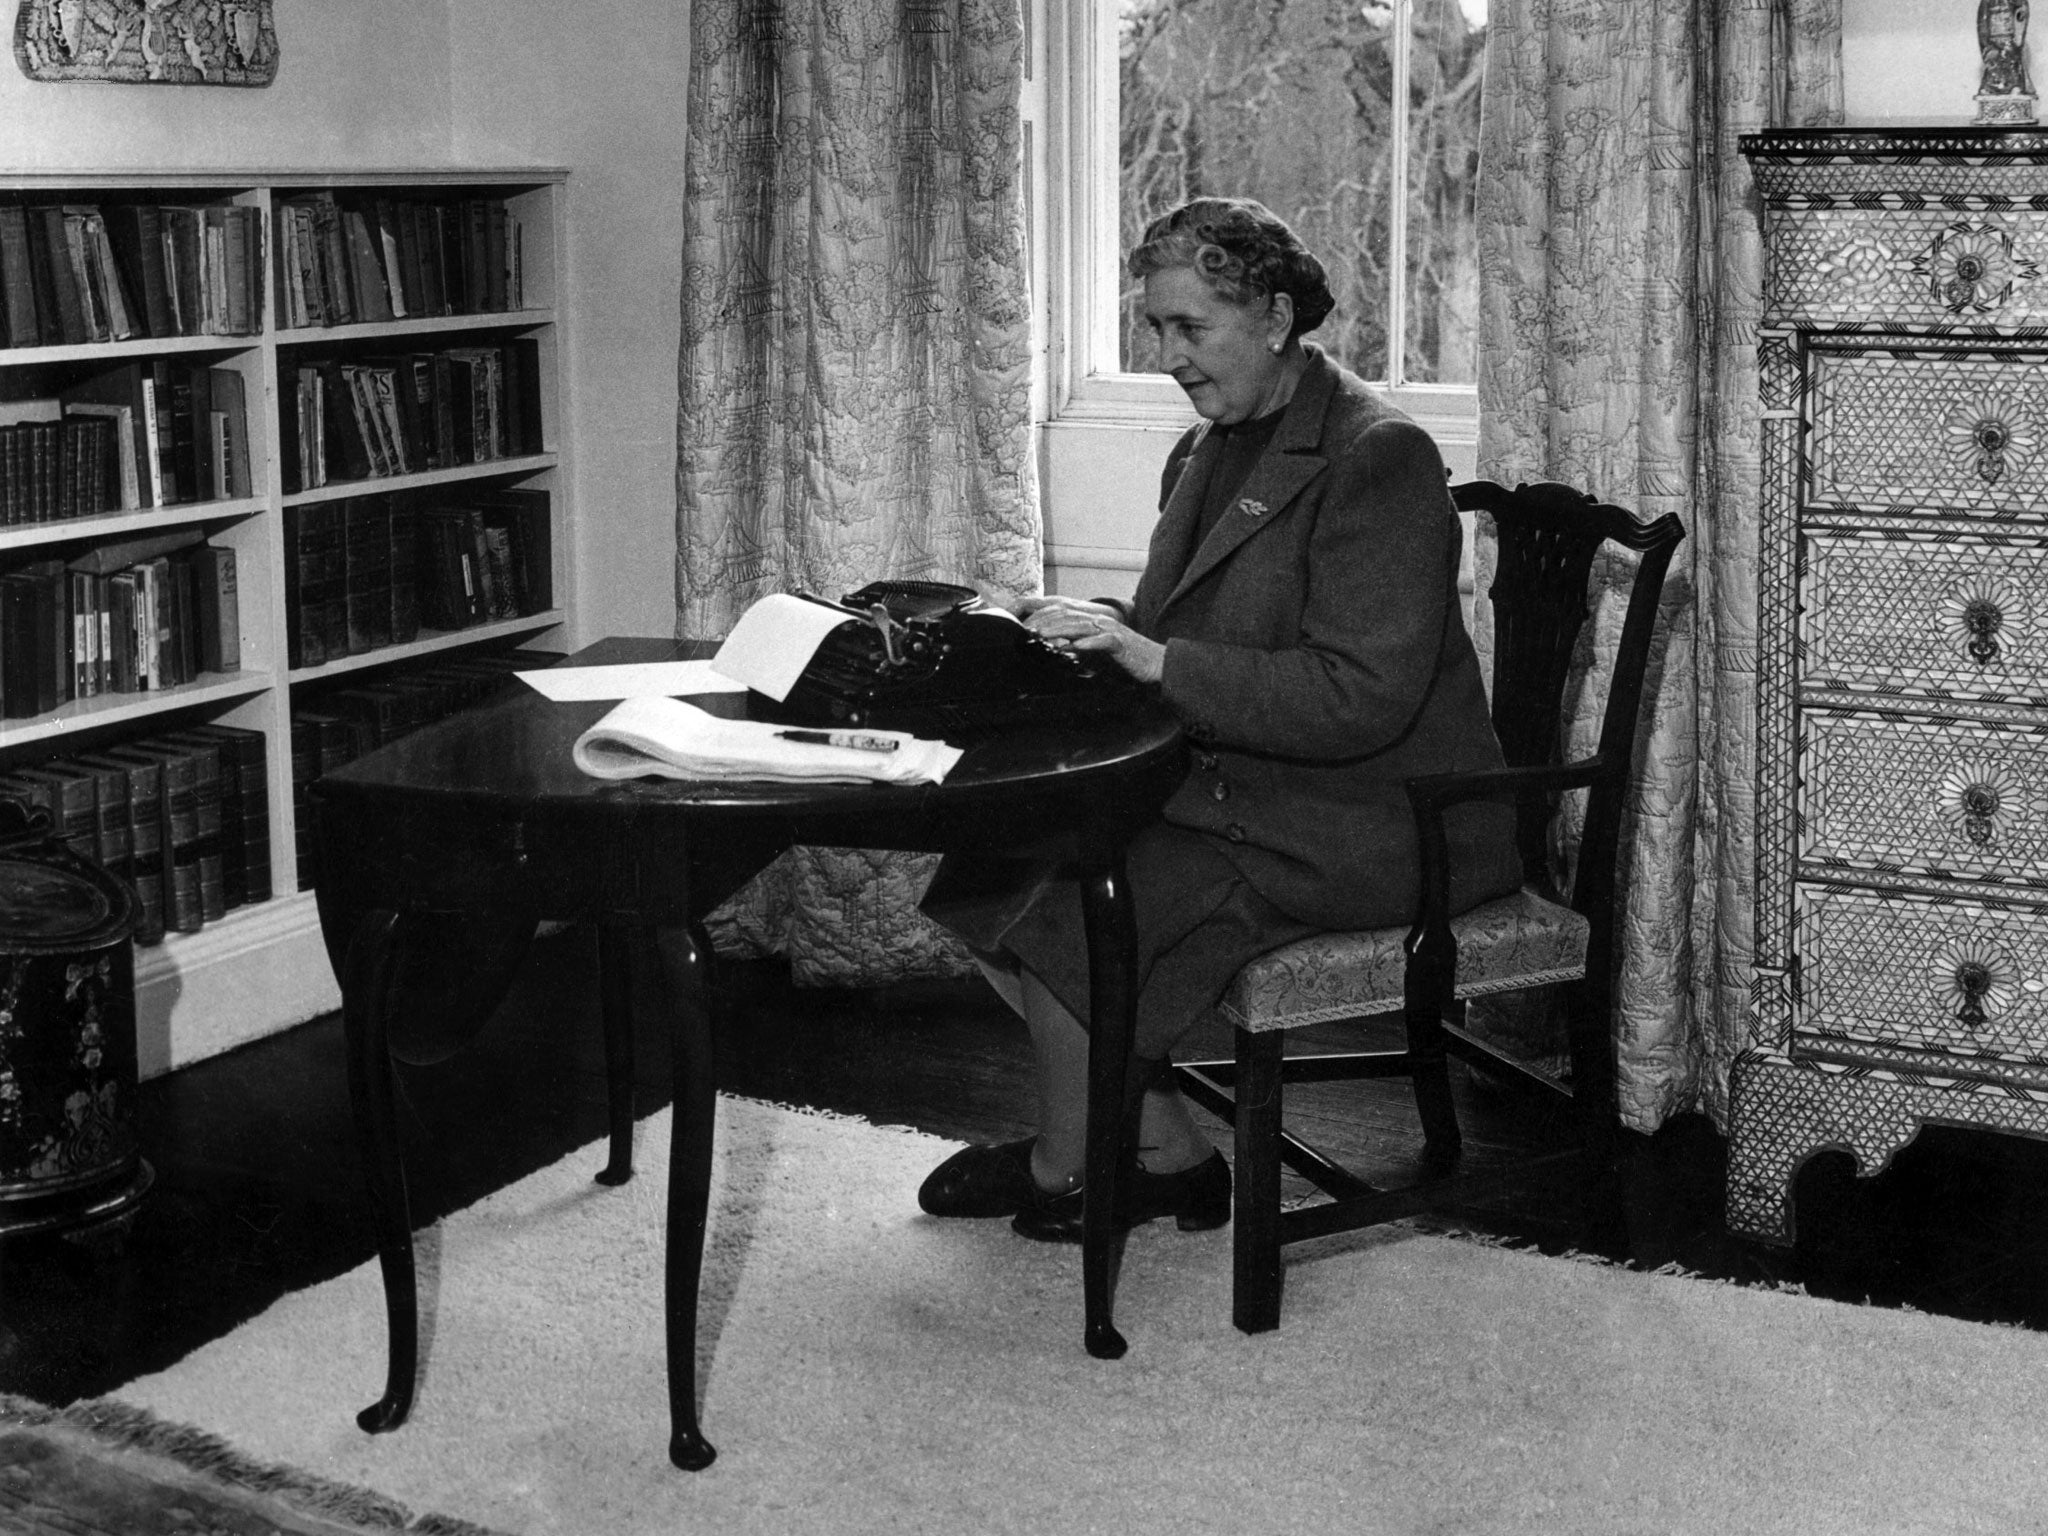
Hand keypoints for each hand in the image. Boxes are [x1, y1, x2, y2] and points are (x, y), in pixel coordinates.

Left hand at [1018, 596, 1165, 684]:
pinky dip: (1087, 643)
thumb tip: (1058, 649)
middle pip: (1066, 615)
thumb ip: (1078, 647)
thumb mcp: (1097, 651)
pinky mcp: (1120, 643)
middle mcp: (1099, 621)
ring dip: (1059, 630)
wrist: (1155, 663)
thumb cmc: (1125, 659)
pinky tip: (1073, 648)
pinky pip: (1102, 641)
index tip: (1022, 627)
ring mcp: (1110, 630)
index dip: (1041, 618)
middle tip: (1025, 631)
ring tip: (1041, 636)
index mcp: (1091, 621)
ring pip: (1080, 625)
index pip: (1061, 613)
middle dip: (1044, 622)